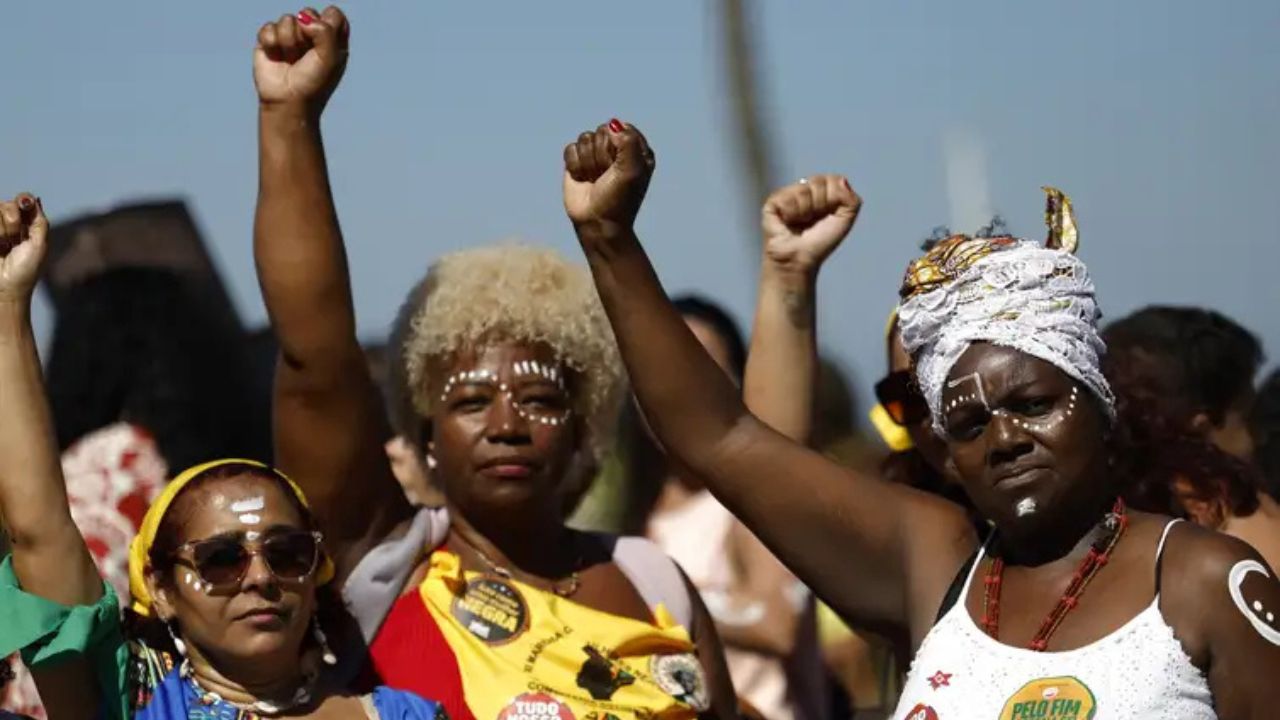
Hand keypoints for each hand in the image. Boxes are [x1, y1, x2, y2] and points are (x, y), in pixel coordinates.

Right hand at [0, 193, 48, 302]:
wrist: (5, 287)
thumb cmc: (26, 269)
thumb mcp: (40, 244)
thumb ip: (39, 221)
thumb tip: (35, 198)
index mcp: (28, 225)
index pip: (24, 201)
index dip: (24, 200)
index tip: (25, 204)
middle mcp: (10, 224)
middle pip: (8, 204)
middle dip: (12, 221)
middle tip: (14, 240)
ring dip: (2, 231)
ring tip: (4, 247)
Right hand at [254, 6, 348, 113]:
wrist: (288, 102)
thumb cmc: (314, 83)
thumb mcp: (330, 58)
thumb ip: (326, 31)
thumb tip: (303, 19)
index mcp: (332, 39)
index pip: (333, 14)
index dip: (327, 23)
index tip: (324, 44)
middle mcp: (311, 35)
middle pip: (308, 12)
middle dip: (305, 34)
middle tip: (306, 55)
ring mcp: (290, 36)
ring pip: (287, 19)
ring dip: (289, 43)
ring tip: (291, 60)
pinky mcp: (269, 41)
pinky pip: (269, 27)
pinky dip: (272, 43)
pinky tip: (276, 57)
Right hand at [563, 119, 655, 236]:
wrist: (597, 222)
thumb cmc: (619, 199)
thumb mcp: (632, 170)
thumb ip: (628, 141)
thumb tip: (612, 124)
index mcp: (636, 149)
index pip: (622, 128)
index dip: (617, 146)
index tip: (620, 167)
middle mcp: (616, 149)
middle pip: (601, 131)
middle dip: (601, 156)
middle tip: (606, 176)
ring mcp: (595, 154)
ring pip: (585, 138)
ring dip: (588, 162)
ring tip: (595, 179)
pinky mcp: (576, 161)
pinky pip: (570, 148)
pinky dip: (575, 166)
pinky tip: (582, 179)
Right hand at [761, 175, 860, 276]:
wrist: (800, 258)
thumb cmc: (820, 242)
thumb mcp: (845, 220)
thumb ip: (851, 199)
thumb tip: (841, 180)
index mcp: (822, 191)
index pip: (832, 179)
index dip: (833, 199)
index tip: (828, 215)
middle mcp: (804, 189)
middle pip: (818, 181)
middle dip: (820, 204)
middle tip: (812, 220)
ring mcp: (788, 194)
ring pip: (803, 190)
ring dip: (805, 212)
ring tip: (800, 223)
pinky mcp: (773, 202)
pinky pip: (787, 198)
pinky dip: (791, 213)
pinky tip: (788, 222)